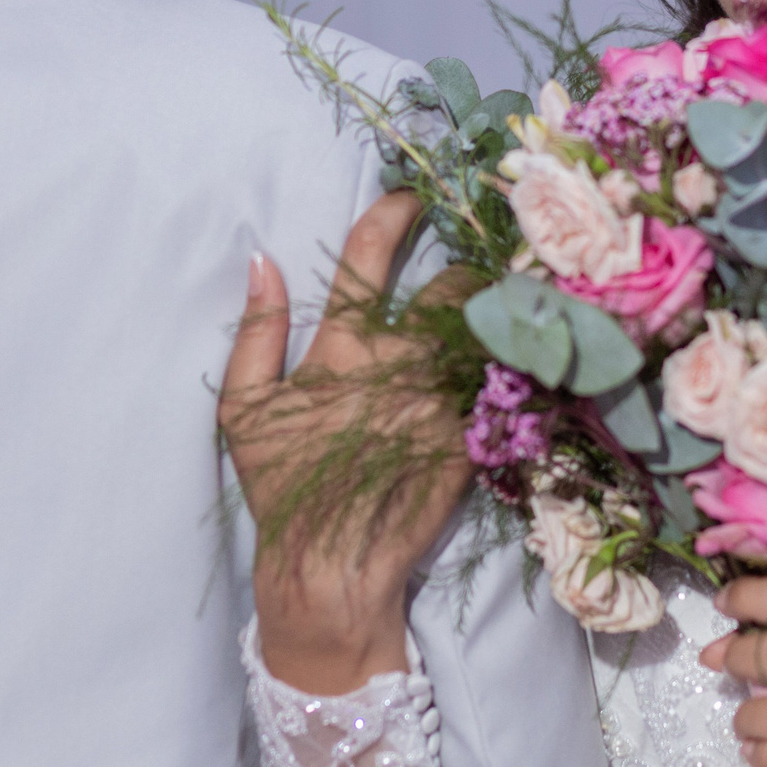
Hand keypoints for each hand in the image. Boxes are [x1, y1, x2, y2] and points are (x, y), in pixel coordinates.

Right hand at [219, 192, 471, 694]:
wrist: (334, 566)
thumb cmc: (284, 486)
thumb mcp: (245, 408)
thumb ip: (255, 330)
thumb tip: (260, 258)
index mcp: (343, 346)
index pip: (369, 253)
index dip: (393, 213)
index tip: (410, 200)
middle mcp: (401, 362)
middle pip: (456, 286)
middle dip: (467, 274)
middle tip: (468, 280)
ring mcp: (445, 398)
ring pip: (492, 330)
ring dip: (499, 317)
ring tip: (505, 315)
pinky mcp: (477, 436)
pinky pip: (509, 382)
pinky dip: (516, 367)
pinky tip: (521, 365)